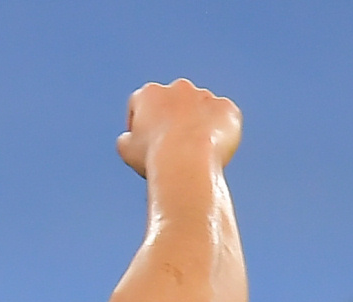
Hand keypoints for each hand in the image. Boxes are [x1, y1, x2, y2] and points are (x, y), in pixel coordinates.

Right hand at [117, 79, 241, 177]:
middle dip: (173, 119)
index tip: (145, 142)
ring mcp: (205, 96)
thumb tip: (130, 138)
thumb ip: (127, 138)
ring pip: (202, 110)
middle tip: (174, 146)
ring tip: (196, 153)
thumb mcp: (126, 150)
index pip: (142, 103)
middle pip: (174, 102)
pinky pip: (225, 120)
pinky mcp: (227, 109)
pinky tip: (213, 150)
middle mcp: (178, 88)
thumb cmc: (153, 157)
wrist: (187, 162)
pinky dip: (221, 132)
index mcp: (150, 93)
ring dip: (199, 125)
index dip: (142, 122)